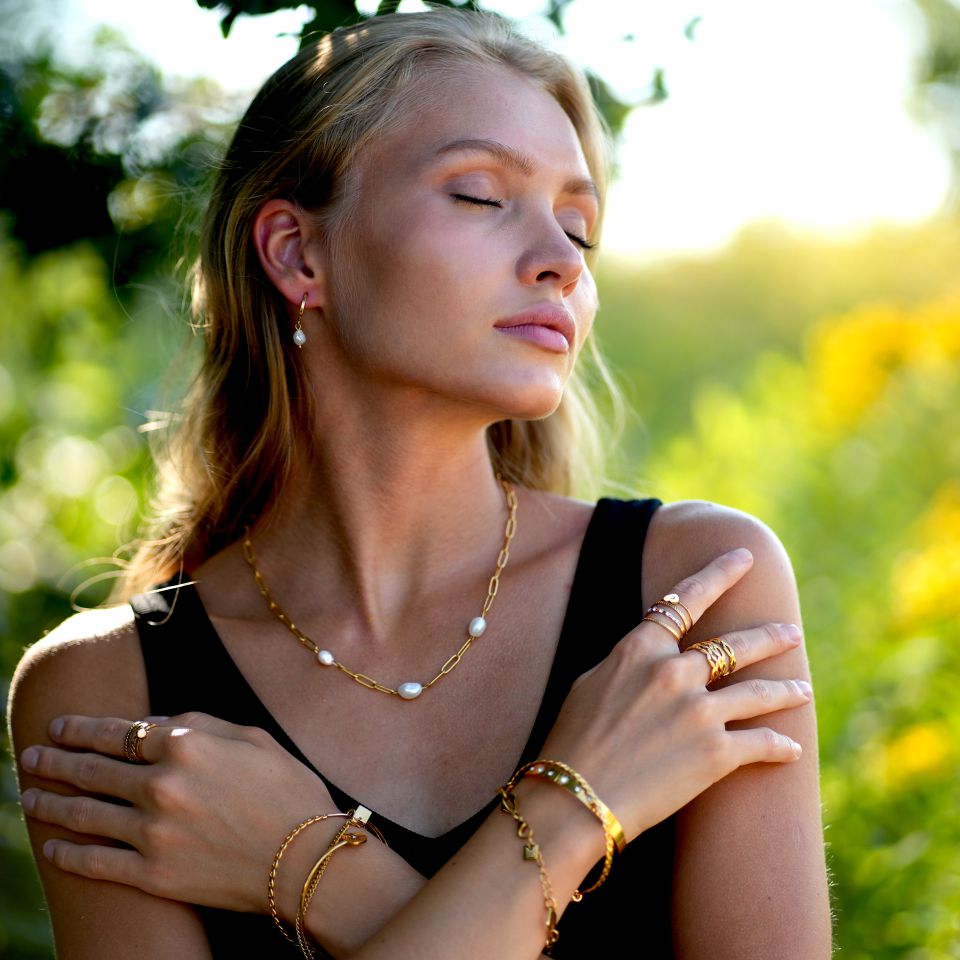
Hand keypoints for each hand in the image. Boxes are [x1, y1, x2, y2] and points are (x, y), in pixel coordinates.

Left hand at [19, 712, 335, 914]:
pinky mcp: (153, 874)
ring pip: (84, 814)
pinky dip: (68, 853)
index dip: (83, 729)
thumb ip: (201, 723)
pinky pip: (96, 863)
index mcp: (186, 745)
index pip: (119, 733)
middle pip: (93, 770)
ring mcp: (153, 832)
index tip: (60, 727)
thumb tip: (155, 724)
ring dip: (50, 802)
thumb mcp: (253, 737)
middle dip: (56, 760)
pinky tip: (52, 845)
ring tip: (29, 795)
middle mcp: (161, 785)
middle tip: (32, 756)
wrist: (306, 858)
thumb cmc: (288, 790)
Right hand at [540, 547, 810, 839]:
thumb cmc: (573, 739)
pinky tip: (792, 748)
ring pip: (757, 692)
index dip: (718, 574)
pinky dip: (780, 745)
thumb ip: (629, 662)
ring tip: (805, 687)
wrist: (575, 796)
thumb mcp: (591, 682)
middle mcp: (674, 671)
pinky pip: (761, 742)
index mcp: (640, 648)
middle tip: (792, 632)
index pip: (686, 600)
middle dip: (769, 637)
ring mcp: (698, 711)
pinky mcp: (715, 753)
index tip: (743, 557)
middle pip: (734, 645)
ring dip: (786, 690)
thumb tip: (650, 655)